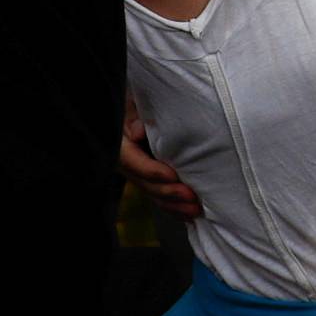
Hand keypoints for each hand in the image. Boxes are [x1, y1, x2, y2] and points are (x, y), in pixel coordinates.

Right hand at [120, 99, 201, 221]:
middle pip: (145, 183)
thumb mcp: (132, 103)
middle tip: (192, 197)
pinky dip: (174, 208)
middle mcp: (126, 163)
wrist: (136, 109)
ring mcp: (137, 174)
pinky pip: (159, 198)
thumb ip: (134, 115)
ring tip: (196, 209)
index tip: (172, 175)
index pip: (133, 162)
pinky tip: (189, 214)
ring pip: (154, 195)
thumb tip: (138, 132)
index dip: (152, 171)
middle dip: (169, 193)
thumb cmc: (137, 101)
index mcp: (119, 145)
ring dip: (175, 204)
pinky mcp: (148, 181)